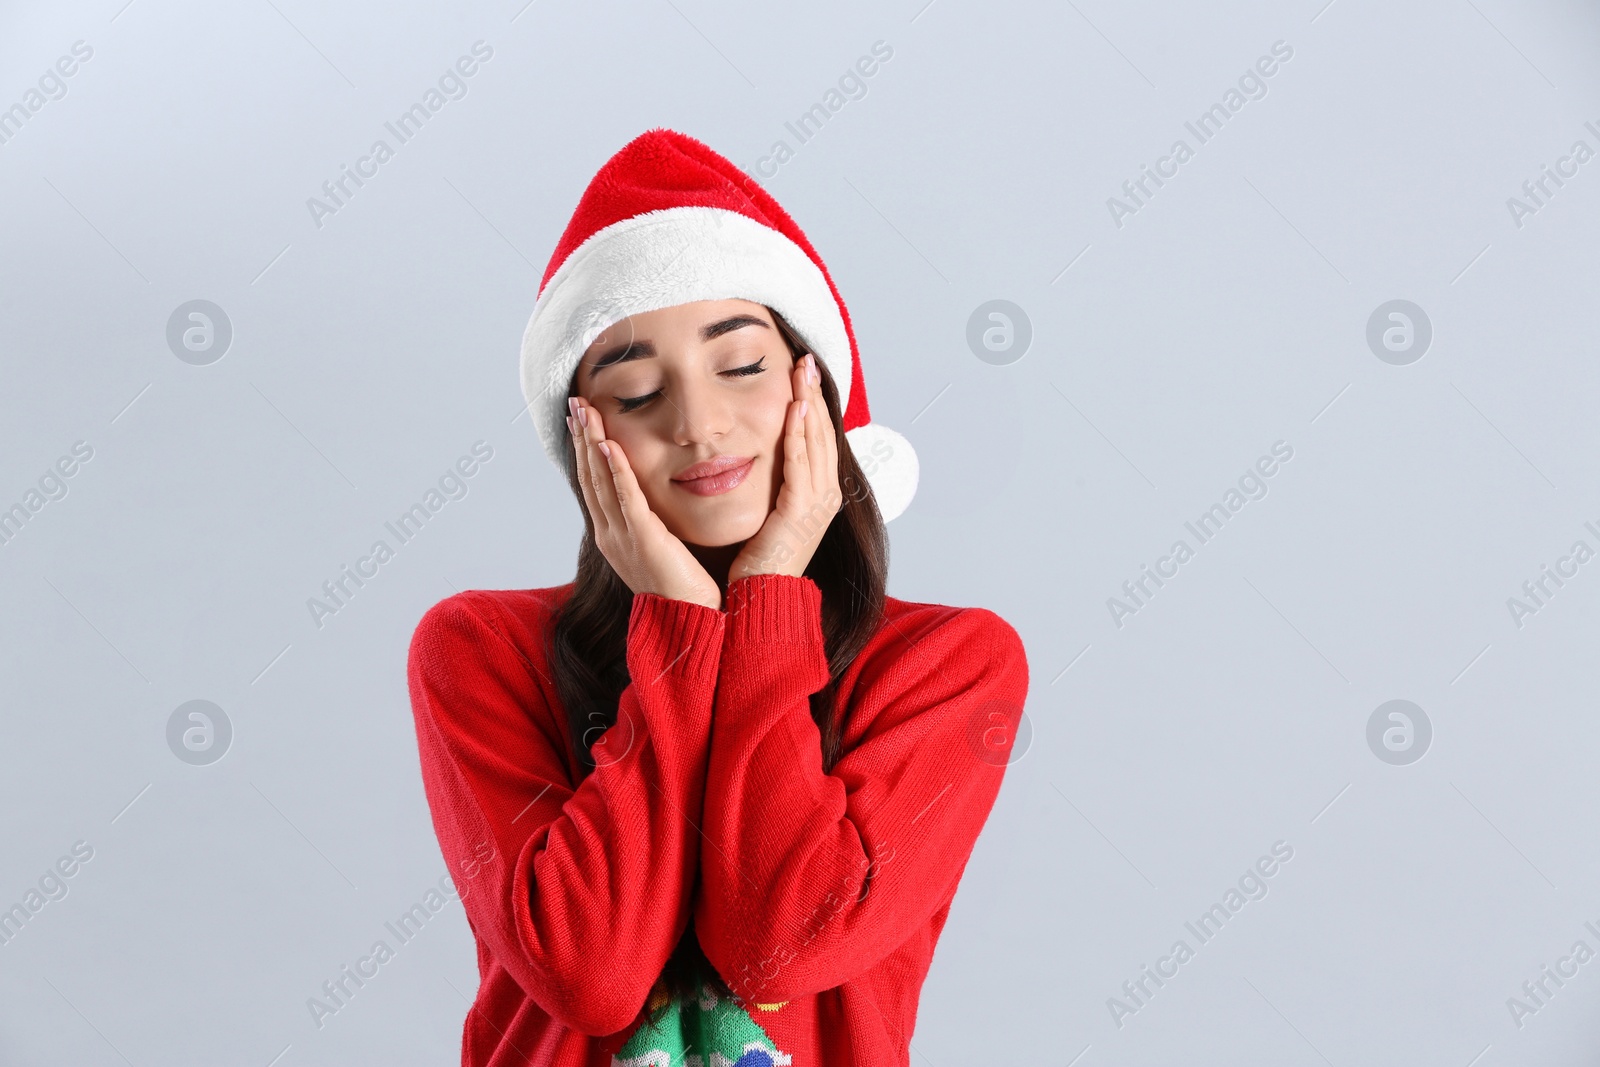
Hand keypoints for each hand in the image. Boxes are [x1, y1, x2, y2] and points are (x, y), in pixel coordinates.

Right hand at [568, 395, 723, 610]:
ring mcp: (622, 536)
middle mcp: (610, 533)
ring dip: (591, 442)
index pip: (593, 482)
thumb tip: (654, 502)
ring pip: (600, 480)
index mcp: (612, 534)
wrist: (686, 623)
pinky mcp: (643, 538)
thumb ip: (652, 522)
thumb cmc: (680, 588)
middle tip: (574, 403)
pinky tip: (608, 444)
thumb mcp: (659, 547)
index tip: (581, 418)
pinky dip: (615, 469)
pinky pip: (626, 498)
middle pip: (589, 475)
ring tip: (584, 411)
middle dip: (580, 437)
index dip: (584, 448)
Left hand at [728, 352, 841, 581]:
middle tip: (805, 360)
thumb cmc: (759, 560)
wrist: (760, 598)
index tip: (803, 373)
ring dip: (809, 405)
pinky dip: (799, 436)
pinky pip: (801, 465)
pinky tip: (794, 410)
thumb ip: (773, 482)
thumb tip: (762, 455)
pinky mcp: (800, 512)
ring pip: (816, 443)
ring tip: (801, 373)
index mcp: (821, 493)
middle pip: (823, 433)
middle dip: (814, 395)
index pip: (820, 437)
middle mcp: (825, 495)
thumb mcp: (771, 510)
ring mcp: (817, 504)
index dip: (813, 403)